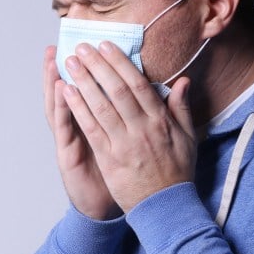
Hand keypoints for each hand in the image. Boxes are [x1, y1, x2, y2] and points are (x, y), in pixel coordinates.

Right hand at [44, 46, 121, 219]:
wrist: (104, 207)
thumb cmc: (115, 174)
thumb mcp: (122, 143)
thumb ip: (132, 118)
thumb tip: (150, 93)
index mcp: (94, 122)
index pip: (86, 89)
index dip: (84, 69)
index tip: (82, 45)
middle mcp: (77, 127)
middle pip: (67, 91)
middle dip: (64, 68)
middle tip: (57, 44)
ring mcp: (70, 138)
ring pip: (60, 104)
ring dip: (55, 80)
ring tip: (53, 58)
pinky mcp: (67, 151)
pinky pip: (63, 126)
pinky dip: (62, 106)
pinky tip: (60, 88)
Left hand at [61, 41, 196, 212]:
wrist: (165, 208)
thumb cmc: (175, 172)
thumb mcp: (187, 138)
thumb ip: (181, 107)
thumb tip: (183, 80)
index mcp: (161, 121)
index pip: (138, 84)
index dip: (120, 62)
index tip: (106, 45)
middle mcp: (142, 129)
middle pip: (116, 90)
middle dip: (97, 65)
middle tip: (82, 47)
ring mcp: (124, 143)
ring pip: (101, 105)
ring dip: (83, 81)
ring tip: (69, 62)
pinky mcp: (109, 158)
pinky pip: (91, 128)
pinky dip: (78, 108)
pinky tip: (66, 92)